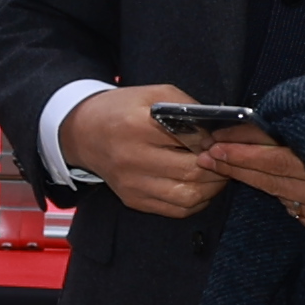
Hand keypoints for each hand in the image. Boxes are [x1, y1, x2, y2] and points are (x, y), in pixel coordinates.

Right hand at [58, 85, 227, 218]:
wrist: (82, 132)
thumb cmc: (120, 110)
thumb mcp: (153, 94)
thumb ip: (187, 107)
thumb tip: (217, 130)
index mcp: (137, 126)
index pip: (192, 140)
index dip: (213, 142)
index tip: (218, 140)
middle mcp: (132, 158)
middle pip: (193, 172)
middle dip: (218, 166)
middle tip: (223, 158)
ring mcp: (132, 183)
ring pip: (188, 196)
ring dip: (211, 186)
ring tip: (213, 173)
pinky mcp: (133, 199)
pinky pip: (176, 209)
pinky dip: (196, 200)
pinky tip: (197, 186)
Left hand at [205, 137, 304, 245]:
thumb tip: (279, 128)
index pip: (281, 163)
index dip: (247, 154)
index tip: (217, 146)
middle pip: (276, 181)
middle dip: (239, 167)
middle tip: (208, 156)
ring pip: (286, 198)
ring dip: (256, 181)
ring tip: (225, 165)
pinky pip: (303, 213)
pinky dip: (288, 198)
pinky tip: (271, 186)